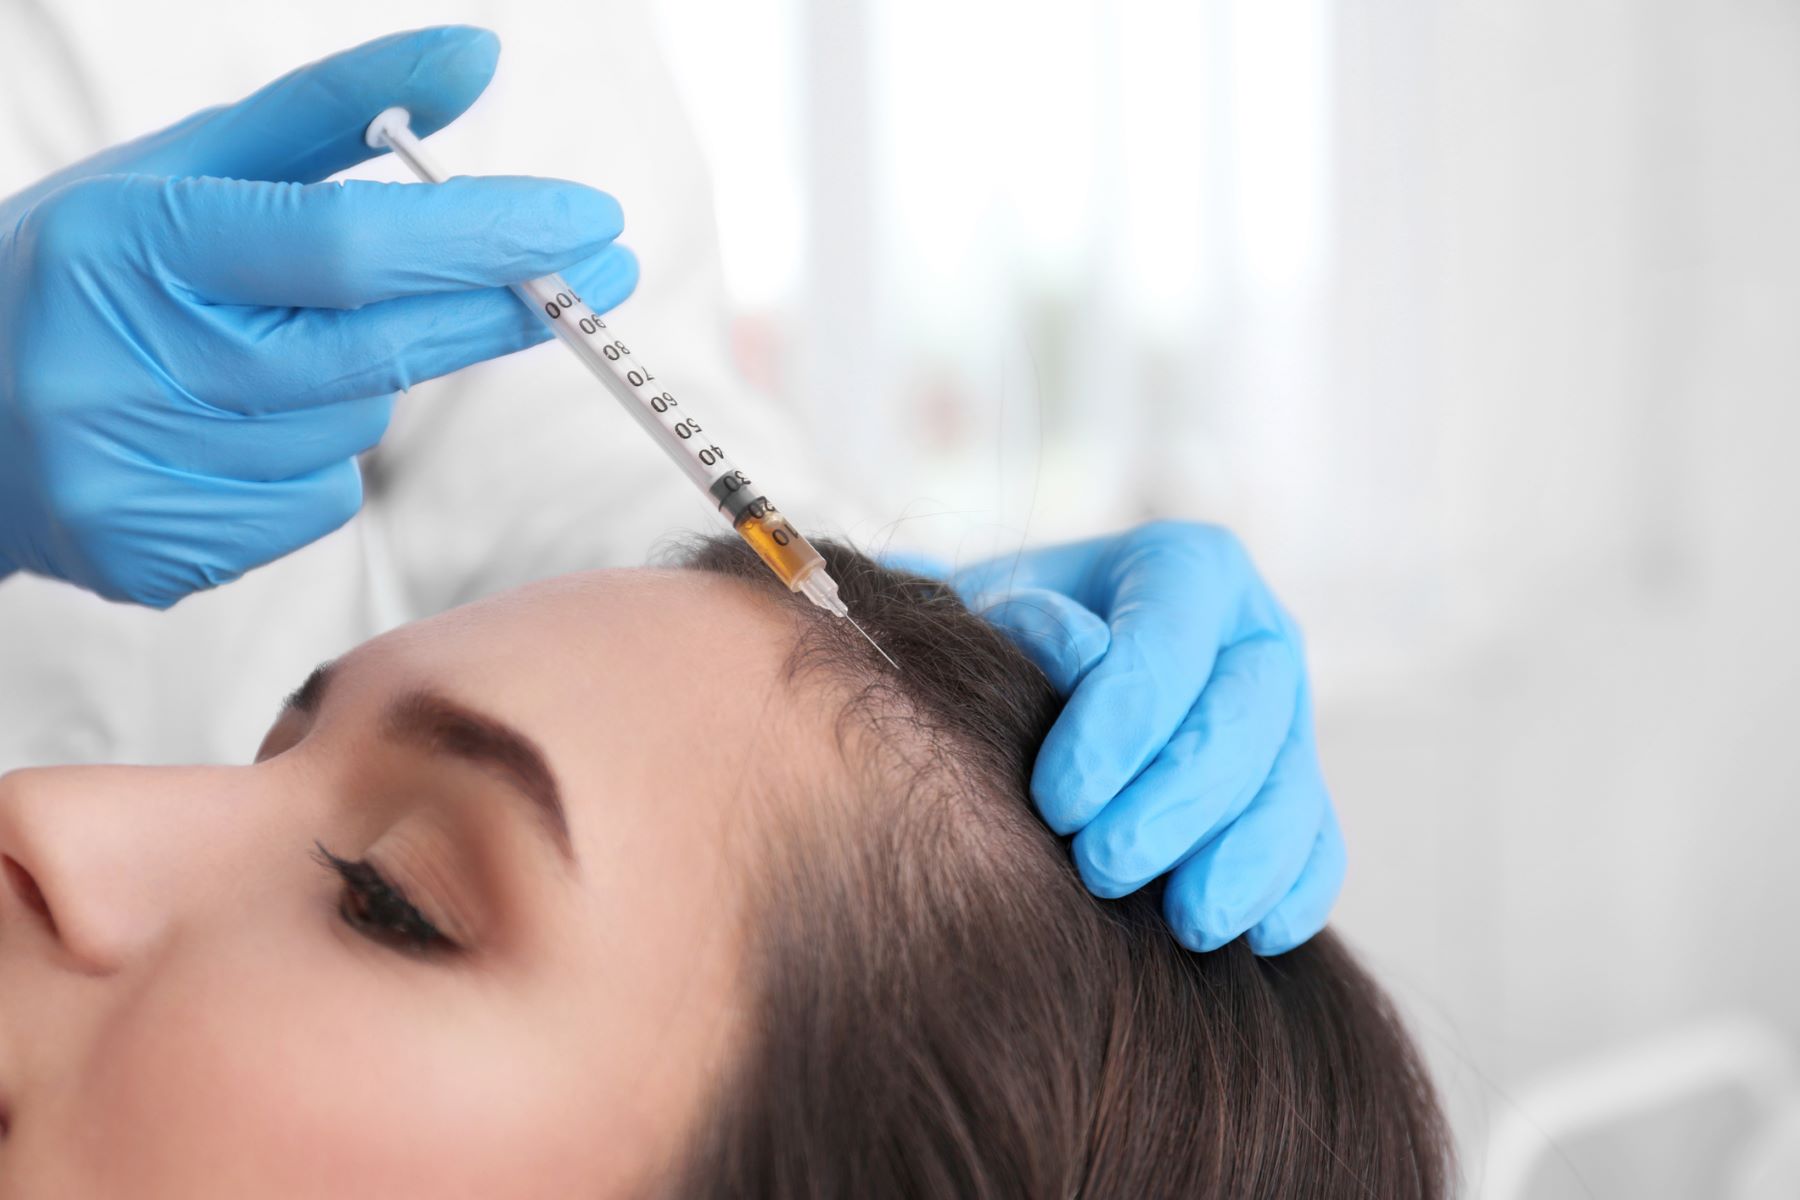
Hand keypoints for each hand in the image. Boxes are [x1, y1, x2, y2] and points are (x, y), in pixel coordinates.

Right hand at [0, 27, 636, 606]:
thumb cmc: (89, 268)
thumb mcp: (186, 166)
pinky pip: (315, 501)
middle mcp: (131, 367)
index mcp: (134, 245)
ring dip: (359, 383)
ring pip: (353, 431)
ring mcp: (140, 475)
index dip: (482, 237)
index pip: (348, 248)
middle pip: (377, 352)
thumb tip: (477, 58)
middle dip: (501, 308)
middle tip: (598, 271)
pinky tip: (236, 425)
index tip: (590, 220)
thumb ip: (333, 114)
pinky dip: (310, 456)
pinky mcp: (158, 554)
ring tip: (262, 353)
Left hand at [954, 521, 1342, 953]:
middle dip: (1178, 801)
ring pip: (1294, 788)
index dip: (1121, 723)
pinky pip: (1320, 846)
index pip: (1169, 641)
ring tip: (1186, 925)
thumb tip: (1080, 654)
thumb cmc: (999, 647)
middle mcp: (1255, 633)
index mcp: (1187, 568)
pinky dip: (1295, 892)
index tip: (1056, 800)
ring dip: (1246, 862)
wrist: (1022, 688)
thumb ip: (1020, 625)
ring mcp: (1290, 716)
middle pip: (1245, 716)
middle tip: (1101, 868)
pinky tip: (1254, 937)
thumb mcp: (990, 617)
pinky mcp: (1299, 793)